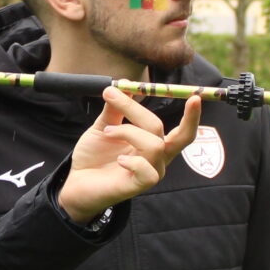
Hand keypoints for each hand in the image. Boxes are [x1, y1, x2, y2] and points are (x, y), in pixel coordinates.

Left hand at [57, 90, 201, 222]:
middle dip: (160, 112)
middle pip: (171, 134)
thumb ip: (116, 108)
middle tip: (138, 96)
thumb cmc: (94, 157)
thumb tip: (125, 83)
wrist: (74, 182)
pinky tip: (118, 160)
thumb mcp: (104, 126)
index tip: (195, 96)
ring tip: (107, 132)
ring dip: (128, 131)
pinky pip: (147, 171)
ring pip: (154, 144)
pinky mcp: (139, 186)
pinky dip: (132, 160)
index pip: (183, 131)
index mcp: (154, 144)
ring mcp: (150, 173)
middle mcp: (158, 159)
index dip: (193, 116)